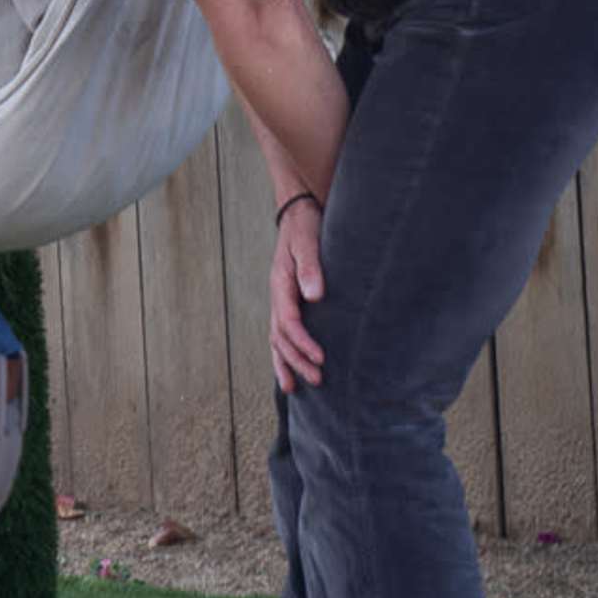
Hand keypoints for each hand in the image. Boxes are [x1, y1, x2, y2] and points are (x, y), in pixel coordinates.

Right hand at [269, 193, 327, 392]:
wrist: (300, 211)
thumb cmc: (306, 225)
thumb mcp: (307, 241)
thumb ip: (310, 267)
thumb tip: (314, 295)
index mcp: (280, 282)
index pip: (288, 322)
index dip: (304, 343)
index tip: (321, 359)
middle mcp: (277, 295)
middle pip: (280, 336)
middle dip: (296, 360)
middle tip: (317, 379)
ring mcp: (281, 299)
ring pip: (276, 338)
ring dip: (285, 362)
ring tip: (294, 387)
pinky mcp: (289, 300)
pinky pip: (282, 331)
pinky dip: (284, 352)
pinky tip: (290, 367)